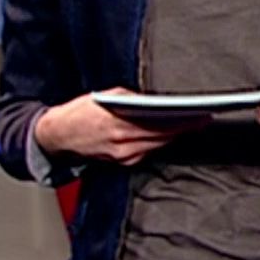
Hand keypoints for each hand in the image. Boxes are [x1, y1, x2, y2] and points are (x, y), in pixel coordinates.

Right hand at [34, 89, 203, 166]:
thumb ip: (130, 98)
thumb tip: (154, 100)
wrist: (56, 135)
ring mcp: (122, 156)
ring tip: (192, 124)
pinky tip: (170, 134)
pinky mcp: (122, 162)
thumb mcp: (104, 97)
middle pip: (163, 137)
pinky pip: (147, 152)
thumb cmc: (78, 113)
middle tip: (204, 119)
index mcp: (118, 125)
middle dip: (184, 128)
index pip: (160, 125)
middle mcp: (122, 144)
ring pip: (157, 145)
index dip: (183, 122)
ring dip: (174, 136)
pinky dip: (159, 142)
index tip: (201, 115)